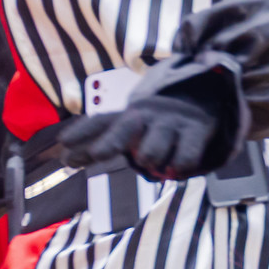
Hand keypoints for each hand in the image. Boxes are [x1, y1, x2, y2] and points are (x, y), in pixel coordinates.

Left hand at [59, 93, 228, 180]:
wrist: (205, 99)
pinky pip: (182, 161)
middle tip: (99, 153)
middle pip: (123, 129)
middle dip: (110, 142)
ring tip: (162, 164)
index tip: (63, 143)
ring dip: (153, 165)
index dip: (82, 132)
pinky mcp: (196, 129)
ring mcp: (171, 122)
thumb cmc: (159, 124)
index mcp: (129, 115)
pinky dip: (179, 169)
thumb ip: (103, 141)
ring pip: (151, 154)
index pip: (101, 122)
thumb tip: (65, 159)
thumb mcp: (133, 127)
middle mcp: (147, 116)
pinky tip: (180, 167)